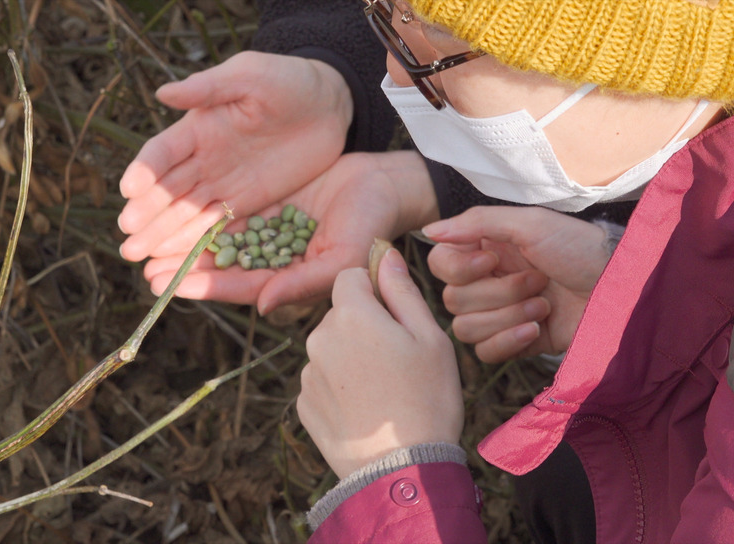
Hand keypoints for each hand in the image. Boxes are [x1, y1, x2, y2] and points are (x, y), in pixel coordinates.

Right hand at [118, 51, 352, 260]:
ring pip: (186, 214)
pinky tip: (176, 263)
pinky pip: (216, 227)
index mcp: (198, 127)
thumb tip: (163, 93)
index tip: (130, 191)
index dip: (146, 171)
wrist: (329, 105)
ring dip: (161, 237)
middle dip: (146, 215)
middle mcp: (203, 159)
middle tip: (127, 239)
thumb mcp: (250, 76)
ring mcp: (223, 183)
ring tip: (137, 257)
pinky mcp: (247, 203)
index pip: (162, 152)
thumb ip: (210, 87)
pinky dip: (195, 244)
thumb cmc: (288, 81)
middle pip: (167, 191)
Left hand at [143, 151, 438, 313]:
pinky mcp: (270, 206)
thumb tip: (261, 305)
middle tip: (144, 269)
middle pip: (222, 266)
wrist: (386, 185)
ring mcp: (270, 233)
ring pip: (221, 240)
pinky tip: (175, 211)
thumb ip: (302, 283)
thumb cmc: (372, 227)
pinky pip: (231, 212)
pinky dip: (205, 215)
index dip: (204, 286)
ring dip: (187, 244)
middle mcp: (274, 260)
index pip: (239, 286)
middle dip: (185, 268)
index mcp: (289, 279)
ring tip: (148, 246)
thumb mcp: (341, 259)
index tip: (167, 285)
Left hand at [297, 249, 462, 477]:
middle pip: (341, 314)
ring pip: (331, 348)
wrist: (402, 470)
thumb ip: (402, 290)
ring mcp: (307, 374)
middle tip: (398, 360)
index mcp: (351, 315)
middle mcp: (318, 338)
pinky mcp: (304, 405)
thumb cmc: (426, 399)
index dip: (374, 289)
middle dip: (365, 326)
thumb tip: (385, 254)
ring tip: (385, 391)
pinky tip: (368, 410)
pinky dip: (341, 388)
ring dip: (352, 358)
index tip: (396, 315)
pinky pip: (323, 381)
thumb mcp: (430, 338)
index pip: (350, 277)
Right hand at [423, 206, 612, 362]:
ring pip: (465, 328)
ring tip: (543, 305)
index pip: (439, 265)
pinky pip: (484, 353)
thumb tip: (429, 230)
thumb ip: (477, 222)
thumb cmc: (579, 247)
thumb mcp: (530, 224)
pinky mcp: (515, 343)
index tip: (493, 260)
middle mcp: (486, 282)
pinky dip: (508, 342)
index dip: (460, 268)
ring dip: (507, 316)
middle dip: (498, 292)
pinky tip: (536, 330)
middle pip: (452, 300)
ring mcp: (499, 315)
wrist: (621, 286)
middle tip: (537, 280)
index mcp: (484, 250)